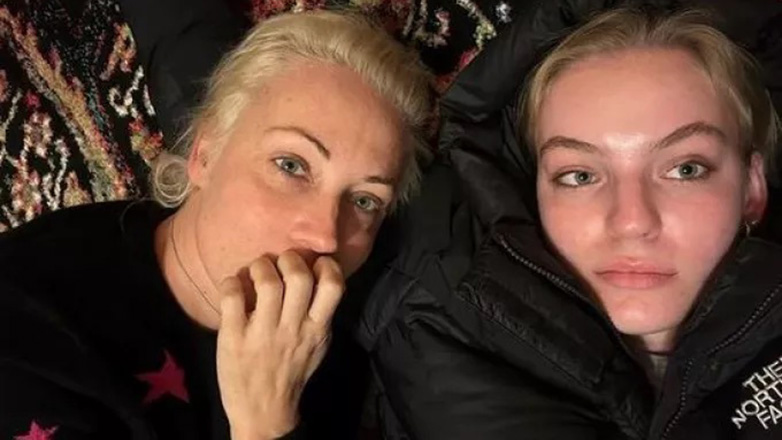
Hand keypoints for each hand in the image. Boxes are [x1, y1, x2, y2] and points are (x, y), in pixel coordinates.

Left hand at [216, 251, 344, 439]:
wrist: (264, 413)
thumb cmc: (292, 373)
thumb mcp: (318, 345)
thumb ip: (320, 314)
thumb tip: (318, 275)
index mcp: (317, 329)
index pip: (333, 285)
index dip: (325, 265)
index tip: (313, 264)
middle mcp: (292, 328)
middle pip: (299, 276)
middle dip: (289, 259)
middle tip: (279, 264)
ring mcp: (262, 332)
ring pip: (266, 282)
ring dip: (260, 267)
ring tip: (256, 272)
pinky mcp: (233, 337)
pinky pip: (232, 297)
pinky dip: (232, 282)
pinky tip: (234, 287)